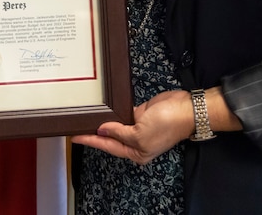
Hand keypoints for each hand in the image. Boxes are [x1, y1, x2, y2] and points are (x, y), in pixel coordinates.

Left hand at [71, 90, 192, 165]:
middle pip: (110, 138)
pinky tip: (102, 109)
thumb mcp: (140, 133)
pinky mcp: (140, 114)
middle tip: (75, 126)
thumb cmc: (167, 125)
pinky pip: (122, 114)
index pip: (108, 147)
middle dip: (94, 133)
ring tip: (85, 117)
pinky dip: (113, 112)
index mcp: (136, 152)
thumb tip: (102, 129)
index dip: (91, 141)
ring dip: (103, 121)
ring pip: (115, 125)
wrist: (186, 109)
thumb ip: (119, 132)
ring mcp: (138, 128)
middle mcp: (136, 142)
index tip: (75, 137)